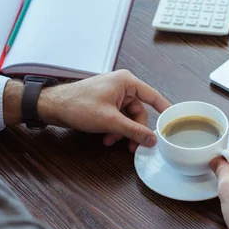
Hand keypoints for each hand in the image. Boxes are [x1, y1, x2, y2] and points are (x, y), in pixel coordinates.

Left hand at [4, 70, 170, 151]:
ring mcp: (113, 95)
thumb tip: (152, 139)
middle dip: (133, 130)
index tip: (175, 121)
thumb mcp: (110, 121)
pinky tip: (106, 138)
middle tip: (132, 146)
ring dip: (121, 132)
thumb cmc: (78, 105)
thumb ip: (133, 131)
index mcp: (127, 82)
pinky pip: (117, 118)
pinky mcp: (105, 104)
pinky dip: (114, 129)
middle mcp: (122, 86)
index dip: (165, 109)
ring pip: (127, 118)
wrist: (53, 106)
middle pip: (139, 112)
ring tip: (112, 142)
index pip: (153, 96)